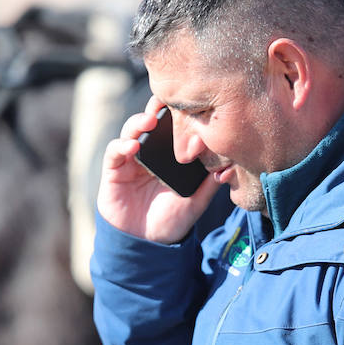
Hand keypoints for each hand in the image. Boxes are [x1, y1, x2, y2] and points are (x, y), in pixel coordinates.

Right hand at [96, 96, 218, 243]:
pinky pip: (114, 151)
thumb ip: (210, 184)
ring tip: (150, 120)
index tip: (189, 103)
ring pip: (131, 131)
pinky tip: (133, 146)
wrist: (147, 243)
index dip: (177, 113)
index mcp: (169, 155)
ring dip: (139, 122)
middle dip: (156, 108)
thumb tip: (229, 167)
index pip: (172, 127)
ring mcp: (130, 159)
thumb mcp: (196, 202)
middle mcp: (149, 152)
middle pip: (151, 121)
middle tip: (165, 101)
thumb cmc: (172, 220)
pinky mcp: (113, 170)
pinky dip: (122, 145)